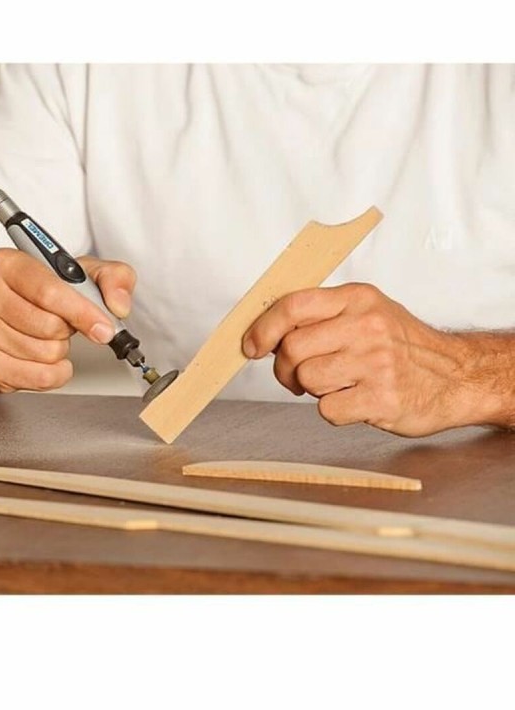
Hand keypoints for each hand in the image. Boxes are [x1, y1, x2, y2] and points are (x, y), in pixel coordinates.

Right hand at [0, 249, 135, 392]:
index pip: (48, 291)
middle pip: (49, 326)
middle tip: (61, 321)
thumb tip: (118, 305)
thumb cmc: (41, 292)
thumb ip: (113, 277)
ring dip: (60, 350)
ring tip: (47, 336)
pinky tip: (47, 359)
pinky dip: (55, 373)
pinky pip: (40, 378)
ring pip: (46, 354)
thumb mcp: (81, 272)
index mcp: (7, 263)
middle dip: (68, 329)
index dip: (82, 312)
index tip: (103, 327)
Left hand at [241, 283, 504, 436]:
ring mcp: (376, 363)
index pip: (293, 305)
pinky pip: (327, 410)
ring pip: (307, 379)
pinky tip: (355, 401)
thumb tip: (264, 330)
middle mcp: (366, 326)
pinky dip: (333, 411)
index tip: (251, 346)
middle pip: (292, 348)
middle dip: (285, 368)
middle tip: (298, 375)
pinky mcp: (382, 399)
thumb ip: (320, 316)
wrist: (457, 377)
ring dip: (311, 390)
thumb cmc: (402, 346)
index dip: (263, 328)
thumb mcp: (367, 312)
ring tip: (336, 385)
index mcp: (357, 299)